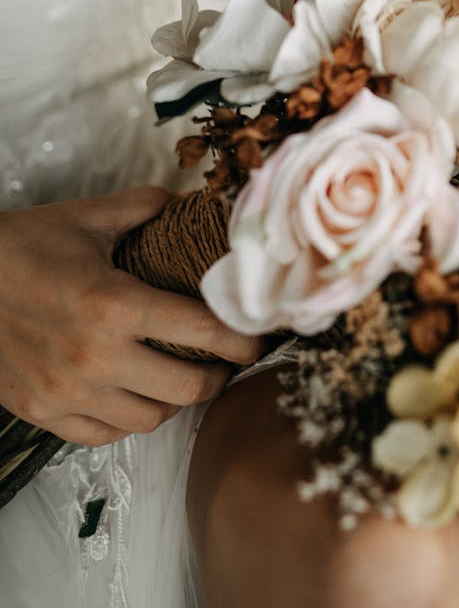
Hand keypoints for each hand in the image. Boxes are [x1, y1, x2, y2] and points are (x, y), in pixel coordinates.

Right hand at [0, 188, 258, 445]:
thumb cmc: (21, 247)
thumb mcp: (86, 217)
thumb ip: (144, 208)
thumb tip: (188, 200)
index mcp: (113, 303)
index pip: (202, 331)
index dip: (242, 339)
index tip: (257, 338)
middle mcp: (94, 356)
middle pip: (186, 388)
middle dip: (215, 375)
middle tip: (222, 359)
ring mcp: (66, 391)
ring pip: (148, 420)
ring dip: (172, 400)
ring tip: (178, 375)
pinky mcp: (43, 412)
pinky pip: (104, 435)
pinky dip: (127, 418)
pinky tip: (132, 392)